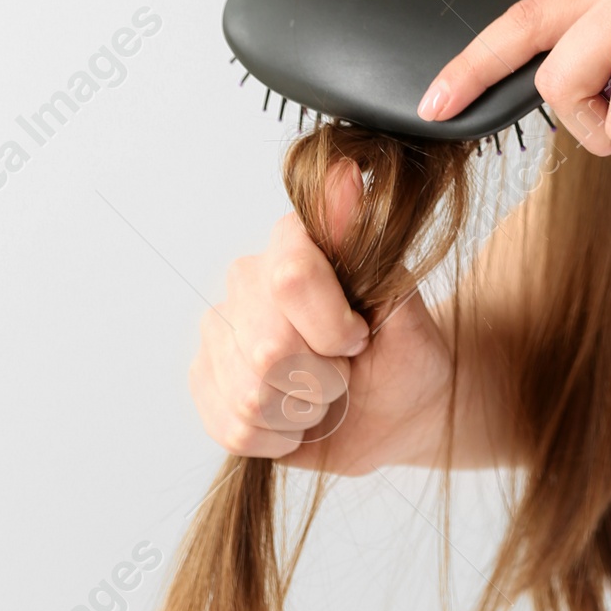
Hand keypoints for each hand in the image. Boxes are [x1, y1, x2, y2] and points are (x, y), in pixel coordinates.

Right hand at [190, 161, 456, 475]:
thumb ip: (369, 245)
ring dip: (301, 413)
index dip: (333, 328)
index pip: (291, 278)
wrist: (394, 410)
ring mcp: (219, 329)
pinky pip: (230, 426)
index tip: (359, 338)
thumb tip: (343, 172)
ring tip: (321, 396)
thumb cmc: (404, 354)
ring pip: (249, 396)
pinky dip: (276, 438)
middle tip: (344, 373)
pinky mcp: (205, 379)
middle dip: (322, 380)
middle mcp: (247, 277)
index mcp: (293, 241)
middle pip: (268, 348)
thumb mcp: (405, 304)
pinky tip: (295, 419)